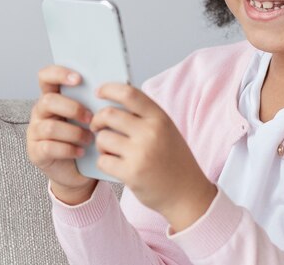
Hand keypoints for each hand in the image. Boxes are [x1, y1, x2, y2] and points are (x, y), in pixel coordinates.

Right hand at [26, 65, 97, 204]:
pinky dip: (69, 149)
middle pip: (48, 101)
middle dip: (72, 108)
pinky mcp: (36, 152)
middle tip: (90, 118)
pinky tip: (81, 152)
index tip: (78, 79)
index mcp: (54, 97)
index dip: (59, 73)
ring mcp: (35, 132)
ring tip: (89, 139)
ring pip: (50, 127)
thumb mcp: (93, 117)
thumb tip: (116, 85)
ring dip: (74, 133)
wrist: (80, 171)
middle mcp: (40, 112)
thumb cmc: (88, 138)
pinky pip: (49, 147)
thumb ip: (96, 101)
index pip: (46, 77)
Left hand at [91, 83, 216, 231]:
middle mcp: (151, 132)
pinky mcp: (132, 173)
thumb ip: (144, 116)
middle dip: (97, 120)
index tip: (99, 92)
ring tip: (110, 150)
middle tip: (97, 126)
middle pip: (109, 114)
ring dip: (101, 144)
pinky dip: (104, 162)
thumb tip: (111, 101)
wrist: (186, 193)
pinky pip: (103, 160)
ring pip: (103, 138)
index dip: (109, 89)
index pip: (129, 93)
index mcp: (160, 118)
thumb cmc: (173, 160)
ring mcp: (141, 153)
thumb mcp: (166, 130)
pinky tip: (114, 165)